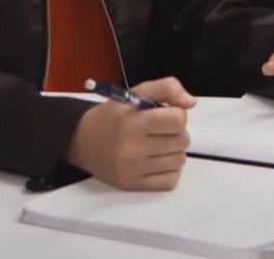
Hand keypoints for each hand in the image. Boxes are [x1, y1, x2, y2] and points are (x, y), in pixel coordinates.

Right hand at [66, 77, 195, 190]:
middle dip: (177, 133)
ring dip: (175, 151)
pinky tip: (158, 160)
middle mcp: (132, 147)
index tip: (166, 114)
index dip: (177, 114)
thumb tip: (191, 103)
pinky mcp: (133, 185)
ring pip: (179, 161)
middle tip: (161, 130)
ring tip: (159, 144)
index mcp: (133, 121)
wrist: (83, 141)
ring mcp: (133, 169)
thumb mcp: (135, 92)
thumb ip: (166, 88)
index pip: (177, 120)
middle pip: (182, 141)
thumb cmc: (113, 115)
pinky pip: (170, 181)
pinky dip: (170, 170)